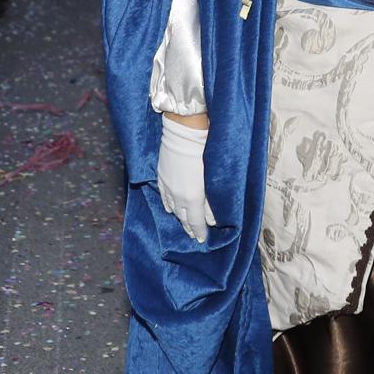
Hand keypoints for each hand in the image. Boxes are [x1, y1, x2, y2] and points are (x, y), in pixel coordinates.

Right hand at [157, 114, 212, 241]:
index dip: (200, 232)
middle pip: (183, 217)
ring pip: (173, 208)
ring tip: (184, 224)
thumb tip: (212, 220)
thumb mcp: (212, 180)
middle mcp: (178, 196)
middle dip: (190, 228)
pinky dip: (168, 205)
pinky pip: (164, 197)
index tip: (203, 240)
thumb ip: (211, 202)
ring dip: (179, 217)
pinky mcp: (162, 177)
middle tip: (195, 236)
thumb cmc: (204, 153)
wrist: (184, 133)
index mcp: (192, 198)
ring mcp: (168, 186)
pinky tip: (170, 209)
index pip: (196, 222)